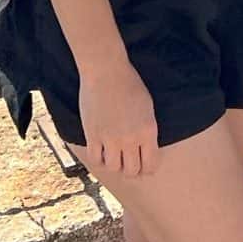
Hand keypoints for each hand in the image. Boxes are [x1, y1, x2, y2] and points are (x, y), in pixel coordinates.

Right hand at [79, 57, 158, 180]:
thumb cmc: (130, 84)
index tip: (144, 167)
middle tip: (129, 163)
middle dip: (132, 169)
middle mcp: (130, 139)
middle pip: (132, 170)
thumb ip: (147, 129)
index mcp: (147, 131)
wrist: (106, 71)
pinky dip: (99, 160)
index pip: (150, 164)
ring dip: (115, 165)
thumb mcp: (147, 107)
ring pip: (114, 168)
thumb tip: (145, 147)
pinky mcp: (93, 135)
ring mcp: (110, 139)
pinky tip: (101, 152)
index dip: (147, 169)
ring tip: (114, 157)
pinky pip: (95, 159)